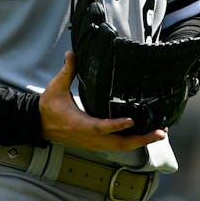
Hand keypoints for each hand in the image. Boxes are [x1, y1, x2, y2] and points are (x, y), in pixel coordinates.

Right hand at [38, 52, 167, 150]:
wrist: (39, 125)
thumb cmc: (48, 107)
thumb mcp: (56, 87)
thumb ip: (67, 70)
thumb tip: (72, 53)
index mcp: (79, 124)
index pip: (100, 126)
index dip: (116, 125)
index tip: (132, 120)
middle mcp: (88, 137)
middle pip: (118, 143)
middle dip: (141, 139)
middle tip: (160, 132)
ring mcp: (93, 143)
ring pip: (120, 147)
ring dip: (140, 141)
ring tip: (158, 133)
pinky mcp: (95, 144)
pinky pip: (117, 146)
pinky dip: (132, 142)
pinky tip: (144, 135)